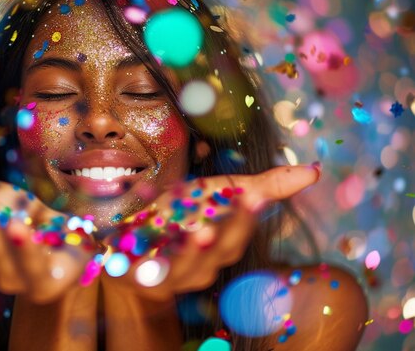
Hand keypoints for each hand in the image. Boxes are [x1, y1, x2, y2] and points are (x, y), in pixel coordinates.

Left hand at [101, 165, 320, 299]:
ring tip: (204, 230)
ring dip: (197, 251)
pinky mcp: (140, 277)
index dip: (248, 216)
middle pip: (221, 251)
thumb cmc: (185, 218)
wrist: (135, 247)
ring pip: (188, 268)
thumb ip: (263, 187)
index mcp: (221, 247)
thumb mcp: (219, 195)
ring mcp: (171, 275)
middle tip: (242, 203)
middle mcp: (202, 266)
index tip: (257, 195)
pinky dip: (149, 258)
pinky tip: (150, 241)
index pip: (240, 235)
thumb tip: (314, 172)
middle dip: (233, 229)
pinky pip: (146, 271)